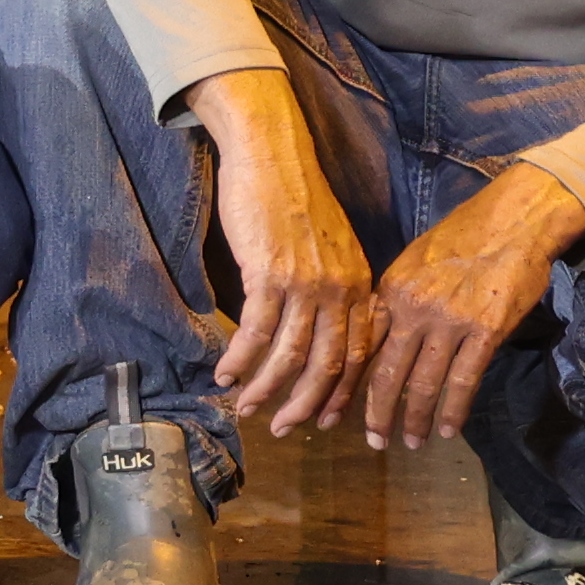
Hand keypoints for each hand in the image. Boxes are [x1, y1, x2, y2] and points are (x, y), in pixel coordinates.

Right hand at [187, 72, 373, 425]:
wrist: (273, 155)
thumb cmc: (296, 200)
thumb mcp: (332, 248)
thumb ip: (335, 288)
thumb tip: (320, 330)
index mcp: (361, 285)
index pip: (358, 353)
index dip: (341, 393)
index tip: (327, 420)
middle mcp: (341, 289)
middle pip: (328, 365)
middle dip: (305, 405)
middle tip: (283, 429)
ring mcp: (307, 284)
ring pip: (289, 356)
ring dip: (265, 389)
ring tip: (245, 406)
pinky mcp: (270, 274)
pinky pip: (255, 332)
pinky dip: (239, 359)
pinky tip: (224, 373)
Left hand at [338, 161, 584, 443]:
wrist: (515, 219)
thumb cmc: (466, 236)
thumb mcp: (415, 261)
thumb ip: (396, 299)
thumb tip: (382, 335)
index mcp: (392, 291)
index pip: (362, 348)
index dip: (350, 385)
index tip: (339, 411)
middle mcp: (414, 309)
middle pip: (387, 373)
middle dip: (377, 414)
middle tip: (374, 442)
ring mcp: (450, 322)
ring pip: (424, 384)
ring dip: (415, 420)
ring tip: (412, 443)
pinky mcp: (485, 332)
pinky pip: (464, 381)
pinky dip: (454, 410)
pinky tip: (447, 430)